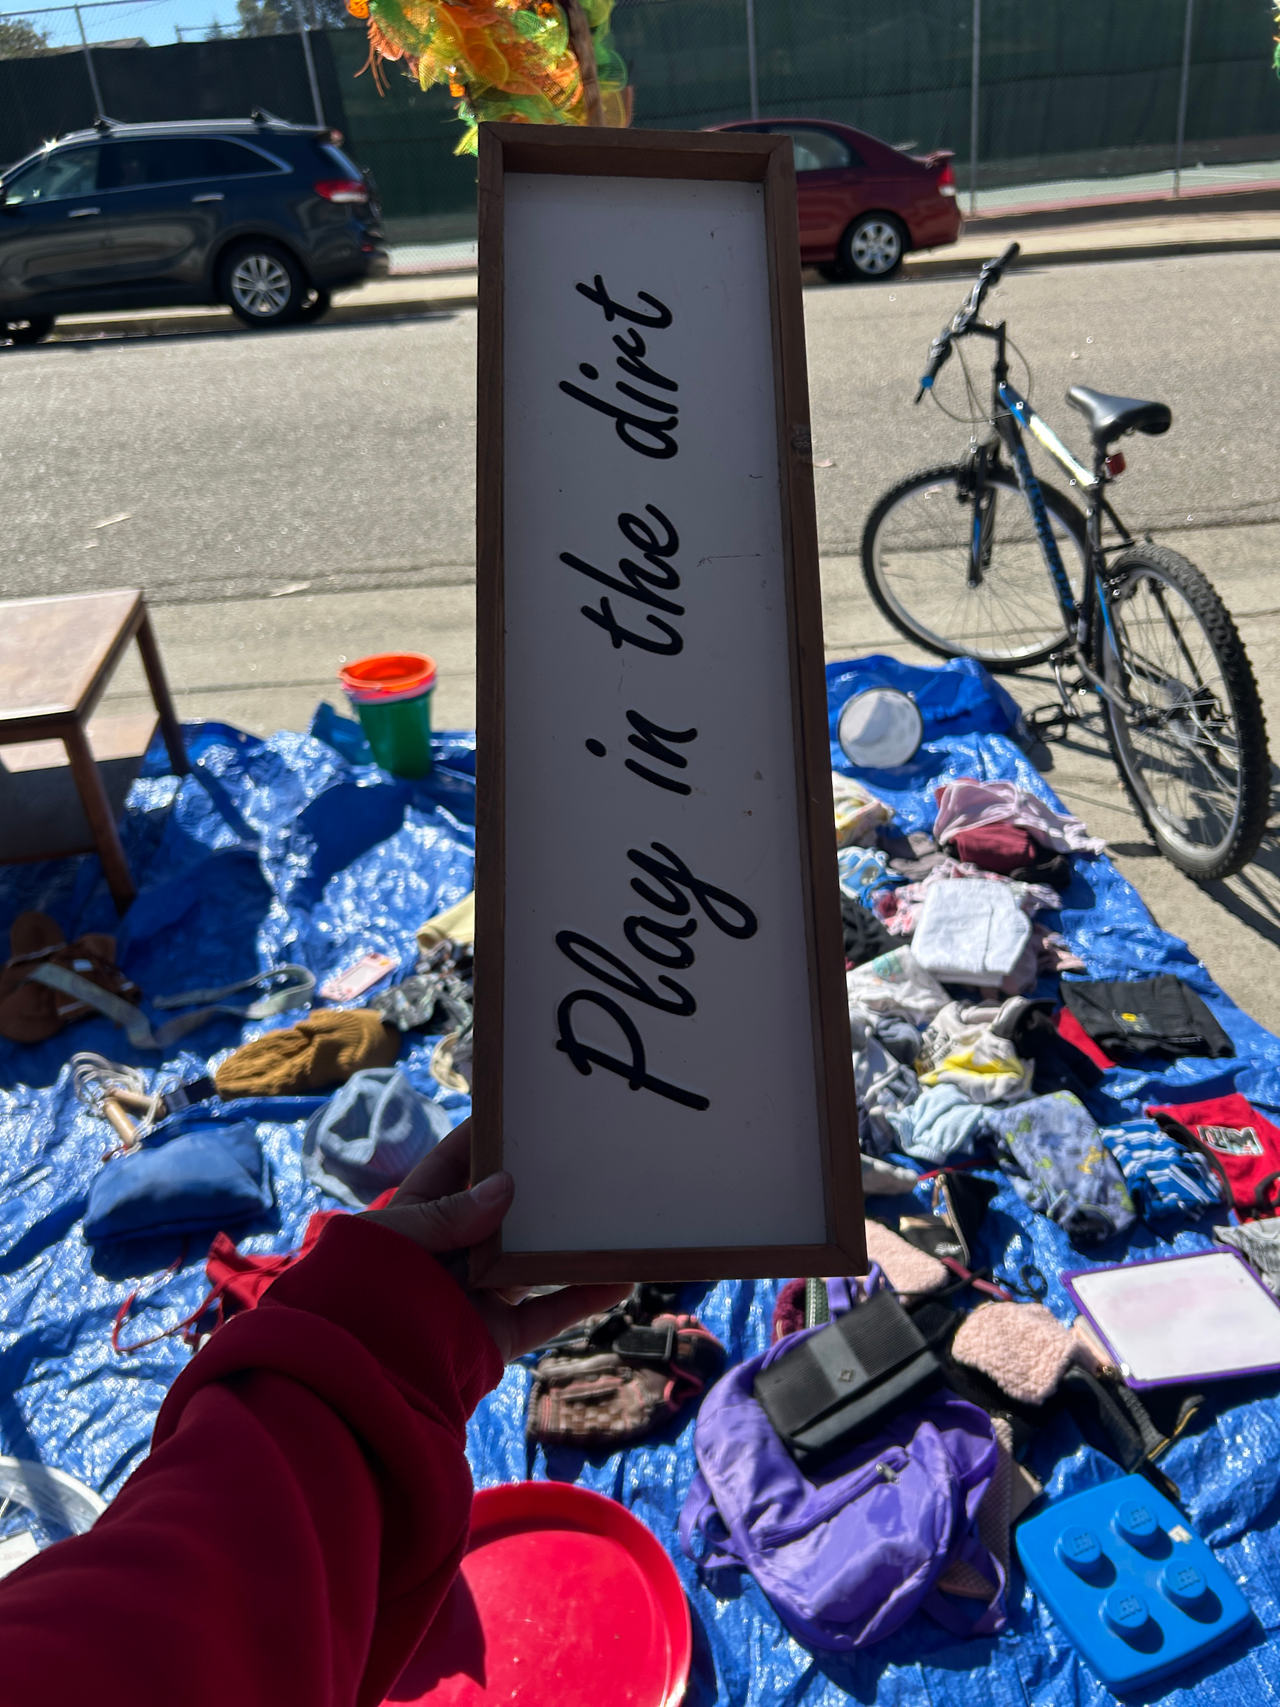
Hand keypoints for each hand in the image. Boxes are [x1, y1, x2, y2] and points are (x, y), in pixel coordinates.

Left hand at [362, 1119, 630, 1361]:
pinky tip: (621, 1275)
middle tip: (576, 1153)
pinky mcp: (499, 1335)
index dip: (480, 1139)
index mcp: (416, 1222)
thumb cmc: (360, 1293)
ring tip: (609, 1210)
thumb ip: (448, 1214)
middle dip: (533, 1187)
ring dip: (569, 1241)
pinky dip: (586, 1295)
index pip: (450, 1169)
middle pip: (500, 1213)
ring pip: (533, 1261)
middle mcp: (451, 1255)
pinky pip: (550, 1312)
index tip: (517, 1112)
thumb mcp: (395, 1238)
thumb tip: (504, 1187)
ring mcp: (478, 1295)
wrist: (362, 1376)